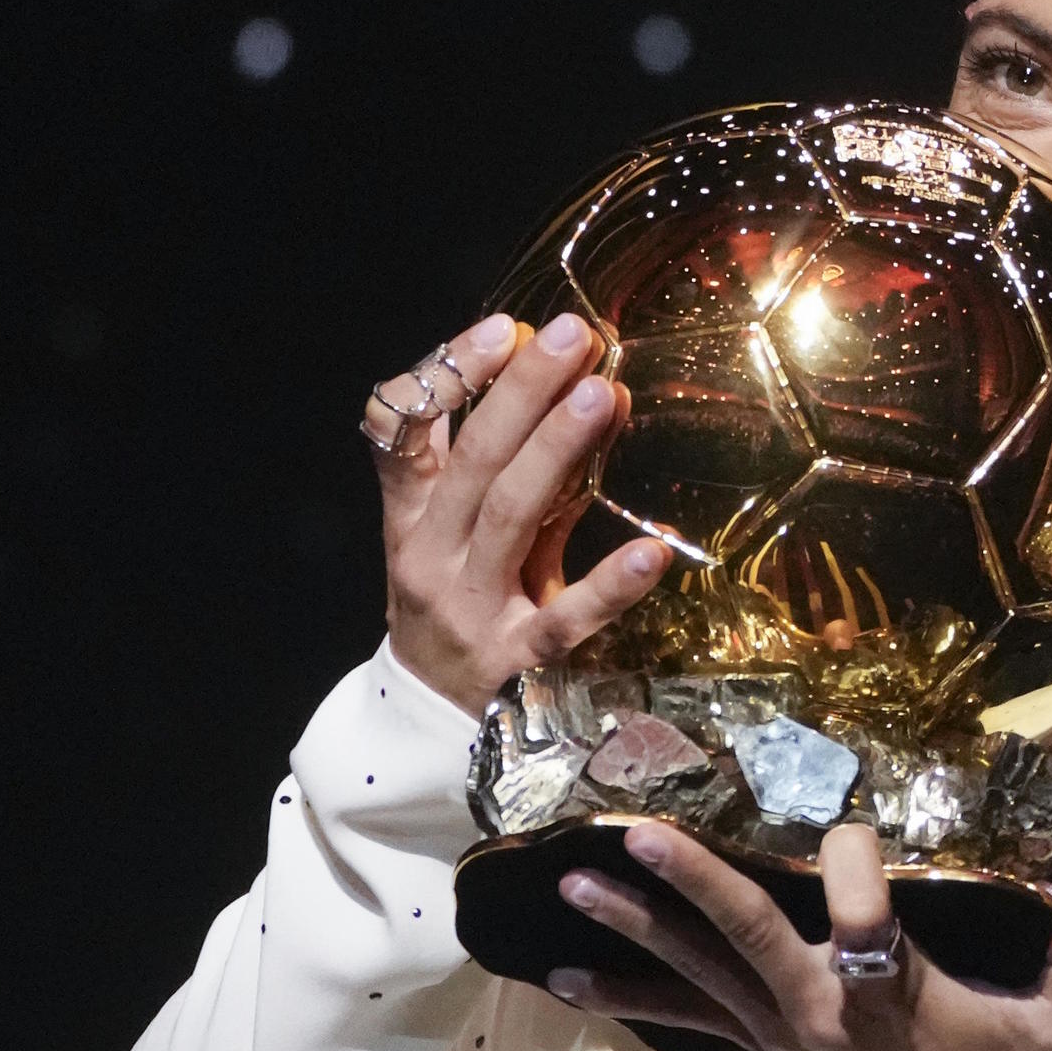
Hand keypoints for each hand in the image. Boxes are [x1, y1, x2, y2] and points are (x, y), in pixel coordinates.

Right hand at [370, 311, 668, 715]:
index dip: (447, 375)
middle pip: (473, 460)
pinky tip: (652, 554)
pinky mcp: (517, 663)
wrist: (427, 722)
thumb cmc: (460, 602)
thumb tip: (582, 386)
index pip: (399, 430)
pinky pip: (565, 620)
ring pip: (509, 517)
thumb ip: (514, 469)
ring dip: (556, 452)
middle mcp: (431, 556)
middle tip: (576, 336)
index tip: (506, 328)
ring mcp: (472, 609)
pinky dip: (608, 586)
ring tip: (602, 396)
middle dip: (522, 392)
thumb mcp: (465, 533)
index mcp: (412, 515)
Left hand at [547, 819, 1051, 1050]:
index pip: (861, 910)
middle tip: (634, 833)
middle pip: (745, 934)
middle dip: (689, 881)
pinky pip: (678, 1019)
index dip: (853, 859)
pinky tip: (560, 974)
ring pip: (695, 969)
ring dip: (632, 926)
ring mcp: (777, 1032)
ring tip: (570, 884)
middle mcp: (818, 1009)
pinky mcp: (757, 1049)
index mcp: (890, 989)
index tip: (851, 826)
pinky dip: (621, 994)